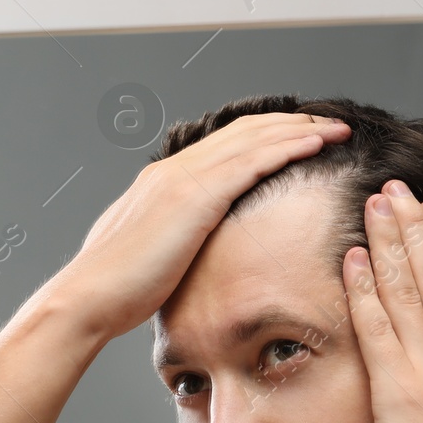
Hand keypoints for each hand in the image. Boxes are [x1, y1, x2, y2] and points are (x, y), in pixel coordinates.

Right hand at [47, 113, 349, 341]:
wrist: (88, 298)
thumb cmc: (113, 292)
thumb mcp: (147, 256)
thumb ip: (170, 242)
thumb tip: (187, 255)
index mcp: (161, 182)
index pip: (223, 145)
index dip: (264, 135)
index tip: (296, 138)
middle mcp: (173, 170)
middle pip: (244, 131)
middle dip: (289, 124)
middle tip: (327, 125)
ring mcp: (183, 179)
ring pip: (254, 137)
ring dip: (300, 129)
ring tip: (335, 128)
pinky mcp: (194, 196)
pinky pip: (253, 161)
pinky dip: (289, 146)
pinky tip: (317, 144)